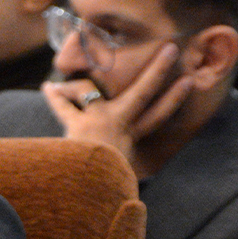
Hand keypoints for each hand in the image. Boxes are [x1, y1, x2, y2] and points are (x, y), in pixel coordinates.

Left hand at [42, 41, 193, 175]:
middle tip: (171, 47)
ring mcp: (100, 121)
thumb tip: (120, 174)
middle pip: (143, 93)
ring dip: (74, 84)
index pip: (158, 116)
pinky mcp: (78, 124)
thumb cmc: (104, 187)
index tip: (189, 81)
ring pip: (88, 90)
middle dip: (158, 70)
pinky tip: (47, 88)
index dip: (174, 98)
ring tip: (61, 81)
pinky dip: (54, 97)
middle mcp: (120, 125)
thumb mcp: (117, 175)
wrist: (91, 190)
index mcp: (130, 138)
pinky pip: (63, 105)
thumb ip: (117, 164)